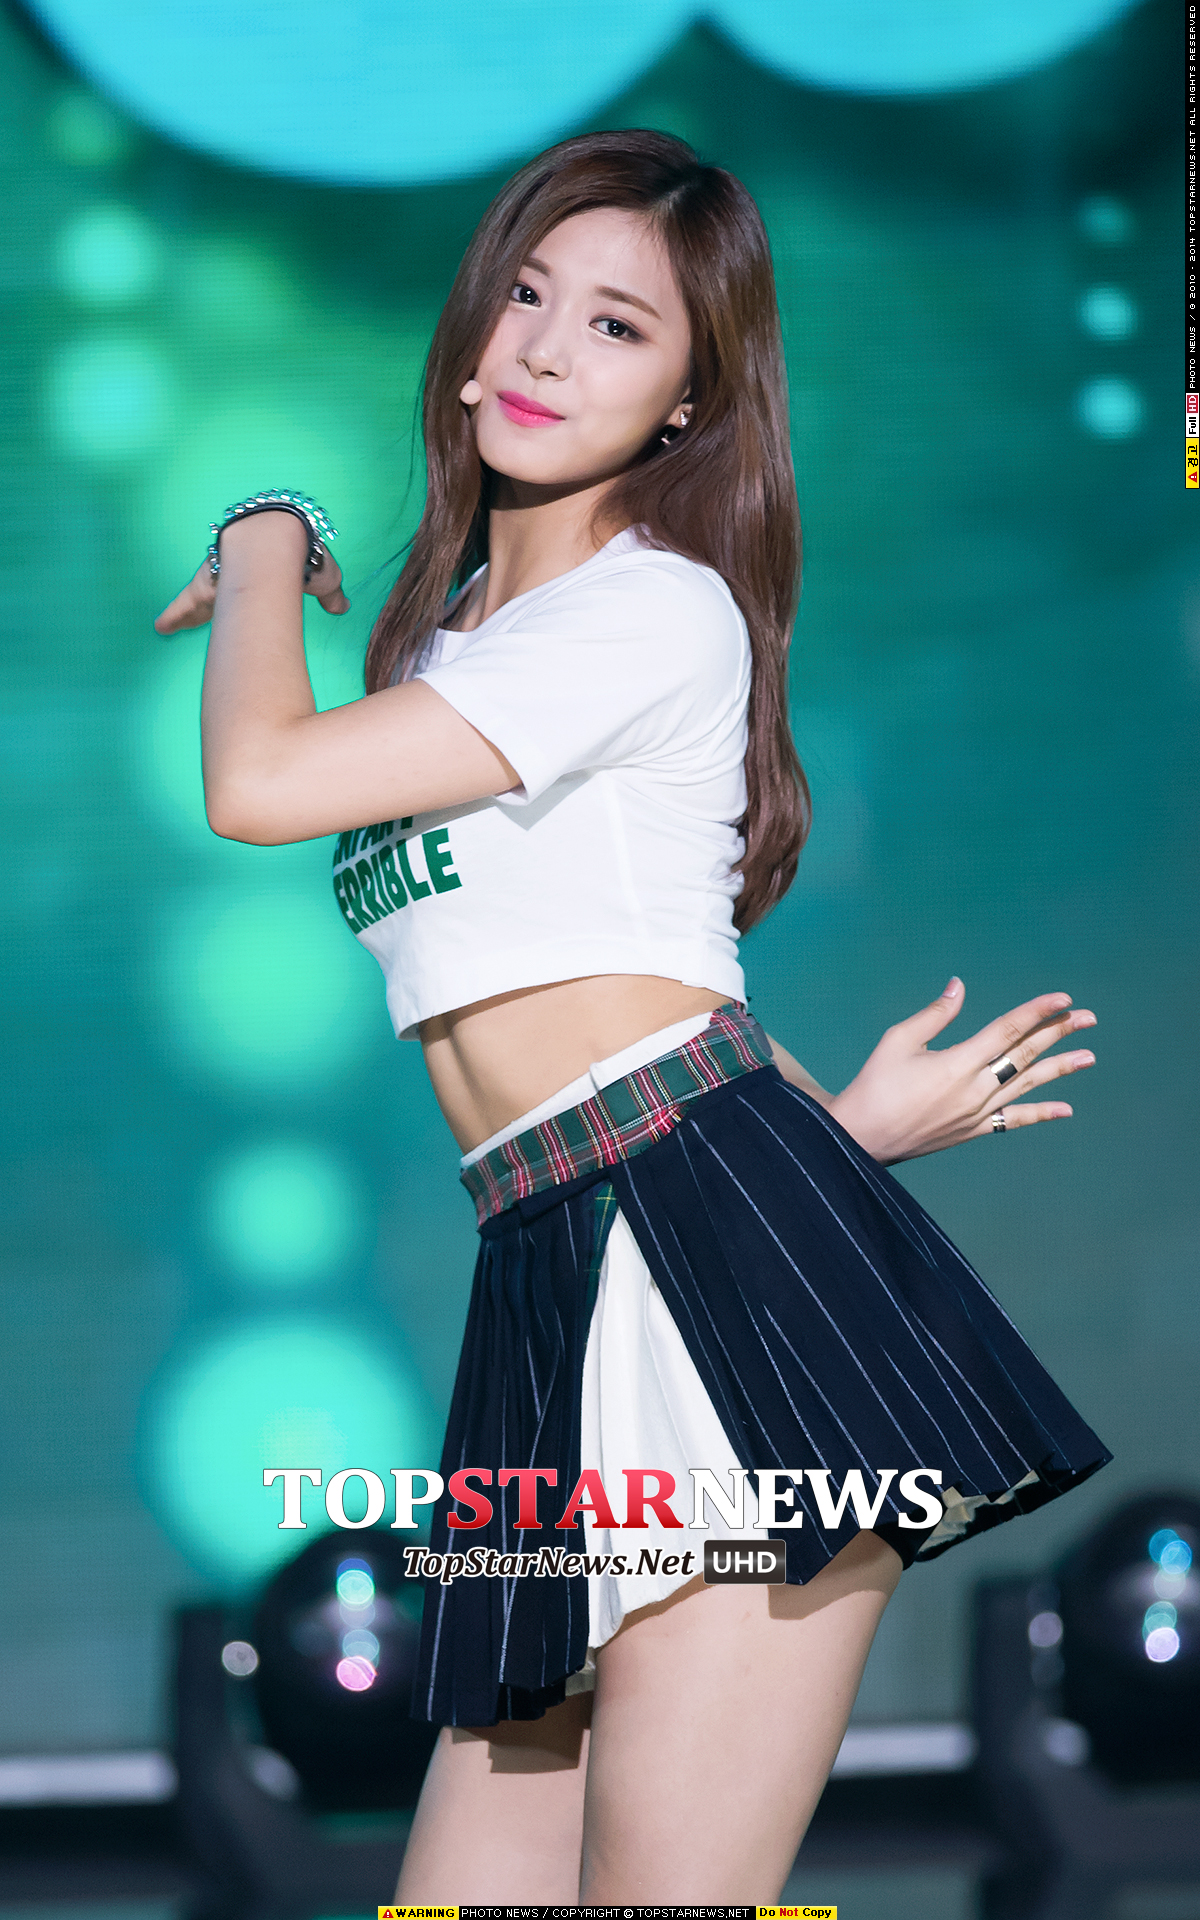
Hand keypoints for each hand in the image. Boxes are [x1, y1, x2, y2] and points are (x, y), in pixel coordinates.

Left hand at [153, 510, 348, 633]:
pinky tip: (160, 627)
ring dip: (186, 614)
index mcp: (266, 567)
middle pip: (220, 591)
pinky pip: (185, 603)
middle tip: (193, 619)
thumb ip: (330, 594)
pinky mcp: (204, 586)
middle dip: (208, 605)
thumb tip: (341, 606)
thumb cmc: (306, 555)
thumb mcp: (326, 578)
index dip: (246, 595)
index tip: (240, 604)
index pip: (252, 584)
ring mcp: (218, 577)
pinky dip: (174, 615)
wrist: (279, 539)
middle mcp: (237, 571)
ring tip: (168, 627)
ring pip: (199, 599)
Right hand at [827, 978, 1096, 1163]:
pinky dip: (1039, 1114)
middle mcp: (975, 1089)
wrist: (861, 1139)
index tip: (1062, 998)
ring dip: (1059, 1069)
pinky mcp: (973, 1131)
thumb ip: (935, 1015)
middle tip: (1087, 1018)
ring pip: (1027, 1085)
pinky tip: (1065, 1109)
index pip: (1007, 1030)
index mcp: (957, 1063)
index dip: (1037, 1012)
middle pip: (1025, 1054)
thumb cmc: (874, 1085)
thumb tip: (959, 986)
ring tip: (1089, 1056)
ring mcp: (977, 1113)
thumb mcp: (898, 1040)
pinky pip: (1014, 1121)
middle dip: (1058, 1033)